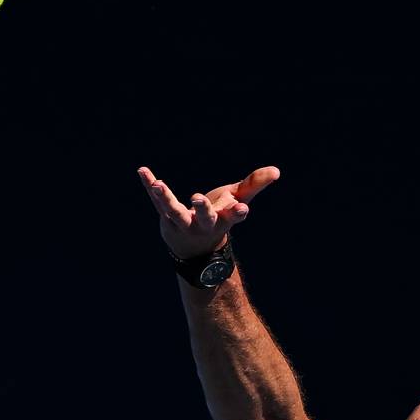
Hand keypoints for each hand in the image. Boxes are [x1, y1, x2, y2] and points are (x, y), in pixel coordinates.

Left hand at [141, 163, 277, 260]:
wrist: (195, 249)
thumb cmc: (220, 218)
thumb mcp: (238, 201)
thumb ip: (254, 184)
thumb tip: (276, 171)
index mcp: (224, 220)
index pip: (233, 217)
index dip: (237, 213)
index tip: (241, 210)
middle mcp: (204, 224)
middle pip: (204, 217)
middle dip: (202, 209)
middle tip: (197, 198)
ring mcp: (183, 223)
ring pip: (174, 211)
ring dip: (166, 198)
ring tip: (159, 185)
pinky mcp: (166, 218)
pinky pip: (156, 201)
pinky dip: (149, 185)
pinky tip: (142, 170)